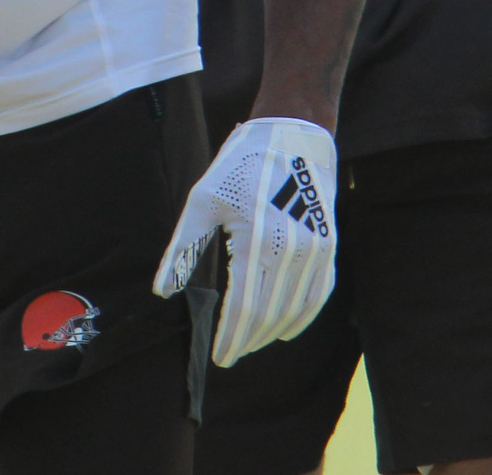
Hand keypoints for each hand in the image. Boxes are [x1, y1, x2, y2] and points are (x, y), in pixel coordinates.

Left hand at [153, 117, 336, 366]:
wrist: (294, 134)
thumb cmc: (241, 164)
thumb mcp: (203, 199)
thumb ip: (184, 249)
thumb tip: (162, 292)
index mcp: (256, 240)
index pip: (243, 307)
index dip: (231, 337)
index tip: (218, 357)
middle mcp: (291, 251)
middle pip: (268, 315)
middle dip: (247, 340)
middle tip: (230, 355)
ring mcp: (315, 251)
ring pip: (293, 310)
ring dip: (271, 333)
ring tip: (249, 344)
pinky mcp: (329, 246)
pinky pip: (318, 295)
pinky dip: (302, 317)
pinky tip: (285, 330)